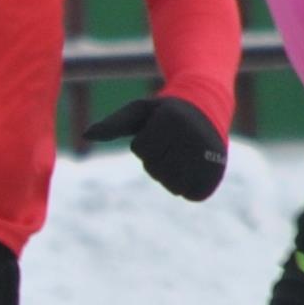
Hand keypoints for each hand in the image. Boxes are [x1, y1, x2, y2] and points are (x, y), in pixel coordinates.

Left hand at [80, 92, 227, 201]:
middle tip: (171, 143)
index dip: (144, 143)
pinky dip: (187, 187)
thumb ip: (113, 124)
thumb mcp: (139, 112)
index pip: (141, 150)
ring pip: (173, 185)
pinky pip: (191, 194)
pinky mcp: (217, 172)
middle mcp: (194, 136)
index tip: (159, 130)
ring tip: (181, 155)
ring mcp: (209, 155)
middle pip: (156, 169)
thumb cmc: (164, 112)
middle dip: (157, 160)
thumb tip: (86, 135)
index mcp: (173, 118)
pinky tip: (192, 169)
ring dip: (170, 175)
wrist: (206, 110)